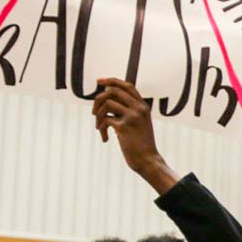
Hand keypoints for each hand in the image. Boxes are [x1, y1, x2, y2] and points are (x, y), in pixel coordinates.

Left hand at [92, 78, 178, 193]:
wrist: (148, 160)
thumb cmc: (141, 144)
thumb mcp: (138, 124)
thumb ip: (128, 111)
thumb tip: (106, 100)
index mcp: (143, 106)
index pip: (127, 85)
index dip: (112, 81)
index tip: (99, 81)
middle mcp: (139, 108)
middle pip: (113, 91)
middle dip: (98, 99)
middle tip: (94, 112)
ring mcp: (132, 116)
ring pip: (106, 103)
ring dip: (97, 115)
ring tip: (99, 127)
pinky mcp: (124, 127)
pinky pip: (104, 120)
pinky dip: (101, 128)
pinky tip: (105, 139)